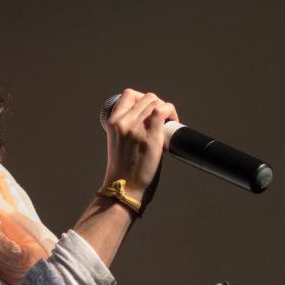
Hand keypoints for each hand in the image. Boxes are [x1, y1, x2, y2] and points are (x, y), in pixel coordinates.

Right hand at [103, 89, 178, 204]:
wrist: (124, 190)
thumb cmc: (123, 171)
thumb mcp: (118, 143)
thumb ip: (128, 128)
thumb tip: (149, 118)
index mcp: (112, 123)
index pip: (128, 95)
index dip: (141, 99)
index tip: (147, 111)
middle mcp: (123, 122)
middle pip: (144, 97)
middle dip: (155, 104)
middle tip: (161, 119)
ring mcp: (136, 128)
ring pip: (154, 101)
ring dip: (164, 108)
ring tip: (166, 122)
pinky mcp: (151, 136)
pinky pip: (163, 111)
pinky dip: (171, 112)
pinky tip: (172, 121)